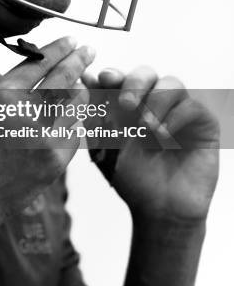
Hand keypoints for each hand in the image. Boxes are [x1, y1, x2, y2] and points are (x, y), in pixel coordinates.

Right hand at [0, 35, 94, 222]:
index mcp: (3, 97)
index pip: (39, 63)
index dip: (58, 49)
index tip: (71, 40)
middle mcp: (27, 115)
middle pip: (64, 78)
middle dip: (79, 60)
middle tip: (89, 49)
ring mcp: (46, 139)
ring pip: (75, 103)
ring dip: (79, 89)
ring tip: (80, 81)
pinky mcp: (57, 160)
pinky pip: (75, 130)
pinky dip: (73, 119)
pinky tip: (69, 115)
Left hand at [83, 67, 219, 222]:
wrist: (160, 212)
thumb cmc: (132, 178)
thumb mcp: (106, 147)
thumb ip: (95, 115)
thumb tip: (84, 80)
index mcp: (128, 104)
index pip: (121, 79)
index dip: (111, 75)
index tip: (102, 79)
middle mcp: (154, 102)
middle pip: (146, 73)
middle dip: (133, 83)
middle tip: (125, 103)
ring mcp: (179, 110)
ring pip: (171, 83)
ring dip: (156, 100)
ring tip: (146, 127)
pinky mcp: (203, 123)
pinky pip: (192, 105)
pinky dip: (176, 116)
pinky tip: (164, 136)